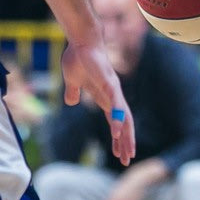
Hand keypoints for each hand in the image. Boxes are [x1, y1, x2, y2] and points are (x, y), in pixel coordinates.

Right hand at [61, 43, 135, 164]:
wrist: (82, 40)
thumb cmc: (79, 57)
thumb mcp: (73, 81)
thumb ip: (73, 92)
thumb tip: (71, 102)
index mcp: (105, 97)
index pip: (115, 121)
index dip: (118, 138)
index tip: (119, 154)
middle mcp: (113, 96)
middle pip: (124, 123)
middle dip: (126, 143)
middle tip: (127, 160)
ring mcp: (112, 90)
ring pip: (123, 117)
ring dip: (126, 136)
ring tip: (127, 153)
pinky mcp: (109, 83)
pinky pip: (115, 105)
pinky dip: (118, 119)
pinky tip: (118, 132)